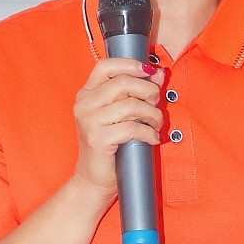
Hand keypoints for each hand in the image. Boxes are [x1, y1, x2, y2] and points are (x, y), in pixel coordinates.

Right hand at [72, 59, 164, 199]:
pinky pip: (132, 128)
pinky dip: (149, 133)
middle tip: (157, 104)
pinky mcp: (97, 139)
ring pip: (131, 105)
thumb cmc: (109, 145)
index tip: (151, 72)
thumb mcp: (120, 114)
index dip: (131, 64)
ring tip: (157, 125)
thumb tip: (159, 74)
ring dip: (152, 114)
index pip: (106, 66)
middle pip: (123, 83)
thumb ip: (135, 93)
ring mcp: (89, 121)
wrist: (93, 179)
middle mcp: (84, 104)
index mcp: (87, 93)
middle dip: (148, 91)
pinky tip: (153, 138)